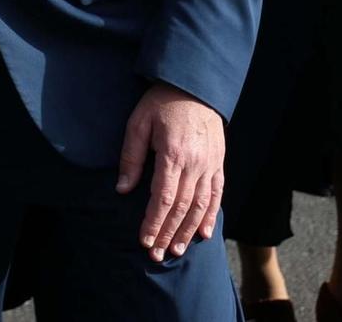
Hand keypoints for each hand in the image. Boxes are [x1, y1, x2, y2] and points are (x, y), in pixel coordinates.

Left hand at [116, 82, 224, 260]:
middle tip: (156, 254)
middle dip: (167, 233)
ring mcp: (210, 165)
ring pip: (201, 206)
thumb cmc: (160, 103)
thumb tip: (123, 189)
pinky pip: (217, 195)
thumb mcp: (138, 124)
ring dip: (188, 231)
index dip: (153, 222)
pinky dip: (211, 217)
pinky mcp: (218, 164)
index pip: (162, 198)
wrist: (194, 86)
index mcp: (173, 154)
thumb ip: (131, 157)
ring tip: (175, 249)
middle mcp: (195, 164)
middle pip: (181, 208)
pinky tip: (204, 234)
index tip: (143, 240)